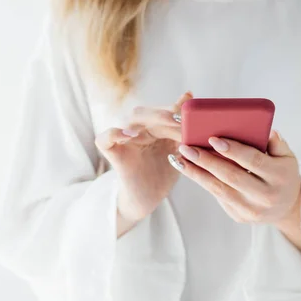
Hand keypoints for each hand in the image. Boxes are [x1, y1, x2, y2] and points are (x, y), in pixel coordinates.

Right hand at [95, 91, 192, 235]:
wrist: (147, 199)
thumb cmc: (163, 172)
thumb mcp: (179, 149)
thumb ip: (184, 128)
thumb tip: (196, 102)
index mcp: (153, 126)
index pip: (162, 110)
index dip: (175, 109)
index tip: (191, 113)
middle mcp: (137, 128)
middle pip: (146, 111)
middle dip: (165, 114)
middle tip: (182, 120)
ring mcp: (123, 139)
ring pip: (130, 119)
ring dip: (150, 119)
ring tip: (167, 122)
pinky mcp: (112, 152)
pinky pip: (104, 138)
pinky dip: (114, 133)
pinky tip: (131, 135)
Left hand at [168, 130, 300, 248]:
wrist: (287, 208)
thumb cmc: (283, 174)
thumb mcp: (287, 157)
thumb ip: (276, 143)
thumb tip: (264, 131)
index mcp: (279, 176)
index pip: (253, 161)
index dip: (233, 150)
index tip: (213, 139)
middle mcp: (266, 196)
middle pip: (231, 176)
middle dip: (206, 160)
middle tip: (187, 147)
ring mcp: (252, 209)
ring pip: (219, 189)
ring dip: (196, 173)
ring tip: (179, 159)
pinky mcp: (239, 216)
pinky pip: (218, 197)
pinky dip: (203, 182)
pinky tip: (189, 169)